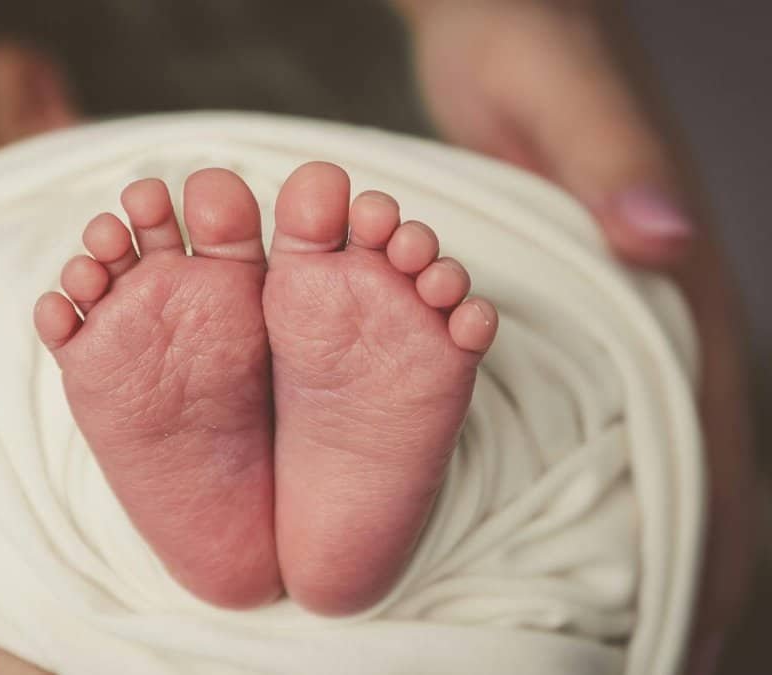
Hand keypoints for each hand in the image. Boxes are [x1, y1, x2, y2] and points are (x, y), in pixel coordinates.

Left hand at [397, 2, 759, 671]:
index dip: (715, 540)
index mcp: (668, 277)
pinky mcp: (569, 295)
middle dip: (692, 569)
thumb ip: (604, 162)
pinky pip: (599, 405)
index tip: (703, 638)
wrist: (501, 16)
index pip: (712, 431)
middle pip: (694, 461)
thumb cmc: (529, 49)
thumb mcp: (557, 97)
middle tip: (670, 664)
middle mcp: (655, 303)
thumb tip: (667, 242)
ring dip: (653, 540)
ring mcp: (617, 305)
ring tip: (632, 631)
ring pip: (652, 445)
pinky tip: (586, 527)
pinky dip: (603, 479)